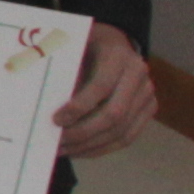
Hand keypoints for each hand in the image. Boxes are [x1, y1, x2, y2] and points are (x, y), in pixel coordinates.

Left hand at [56, 22, 159, 160]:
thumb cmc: (85, 45)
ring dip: (89, 146)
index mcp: (118, 55)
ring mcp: (147, 93)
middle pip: (114, 114)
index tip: (55, 120)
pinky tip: (80, 151)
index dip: (78, 107)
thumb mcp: (72, 49)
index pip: (100, 87)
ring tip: (63, 151)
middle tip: (56, 142)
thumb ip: (64, 73)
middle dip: (82, 133)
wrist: (114, 42)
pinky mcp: (149, 108)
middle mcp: (138, 74)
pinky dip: (102, 148)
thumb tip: (44, 107)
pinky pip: (128, 137)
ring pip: (121, 131)